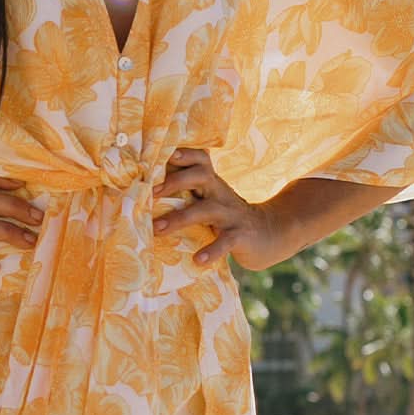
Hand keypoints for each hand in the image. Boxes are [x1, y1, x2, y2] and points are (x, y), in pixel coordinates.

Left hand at [151, 147, 284, 271]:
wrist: (269, 233)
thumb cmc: (227, 217)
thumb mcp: (209, 199)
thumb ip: (186, 192)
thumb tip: (144, 193)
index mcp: (211, 183)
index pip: (199, 159)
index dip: (181, 154)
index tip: (157, 155)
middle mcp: (220, 193)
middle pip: (200, 175)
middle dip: (174, 181)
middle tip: (150, 193)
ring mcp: (231, 214)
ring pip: (206, 210)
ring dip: (180, 218)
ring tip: (157, 229)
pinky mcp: (241, 236)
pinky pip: (226, 241)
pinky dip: (212, 251)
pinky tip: (198, 260)